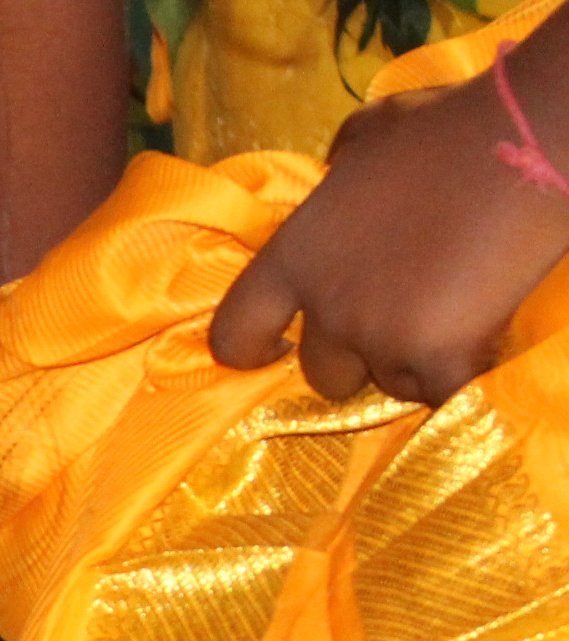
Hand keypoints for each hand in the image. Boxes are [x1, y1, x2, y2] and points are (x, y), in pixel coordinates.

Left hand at [211, 61, 568, 404]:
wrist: (524, 142)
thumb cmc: (448, 129)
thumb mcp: (367, 133)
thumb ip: (336, 165)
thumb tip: (332, 174)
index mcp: (295, 256)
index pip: (233, 334)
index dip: (251, 350)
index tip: (274, 348)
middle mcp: (327, 306)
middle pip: (322, 375)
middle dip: (357, 360)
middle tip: (402, 320)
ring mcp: (381, 335)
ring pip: (390, 384)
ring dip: (416, 363)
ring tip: (453, 312)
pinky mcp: (439, 354)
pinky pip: (441, 394)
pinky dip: (459, 380)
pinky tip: (478, 347)